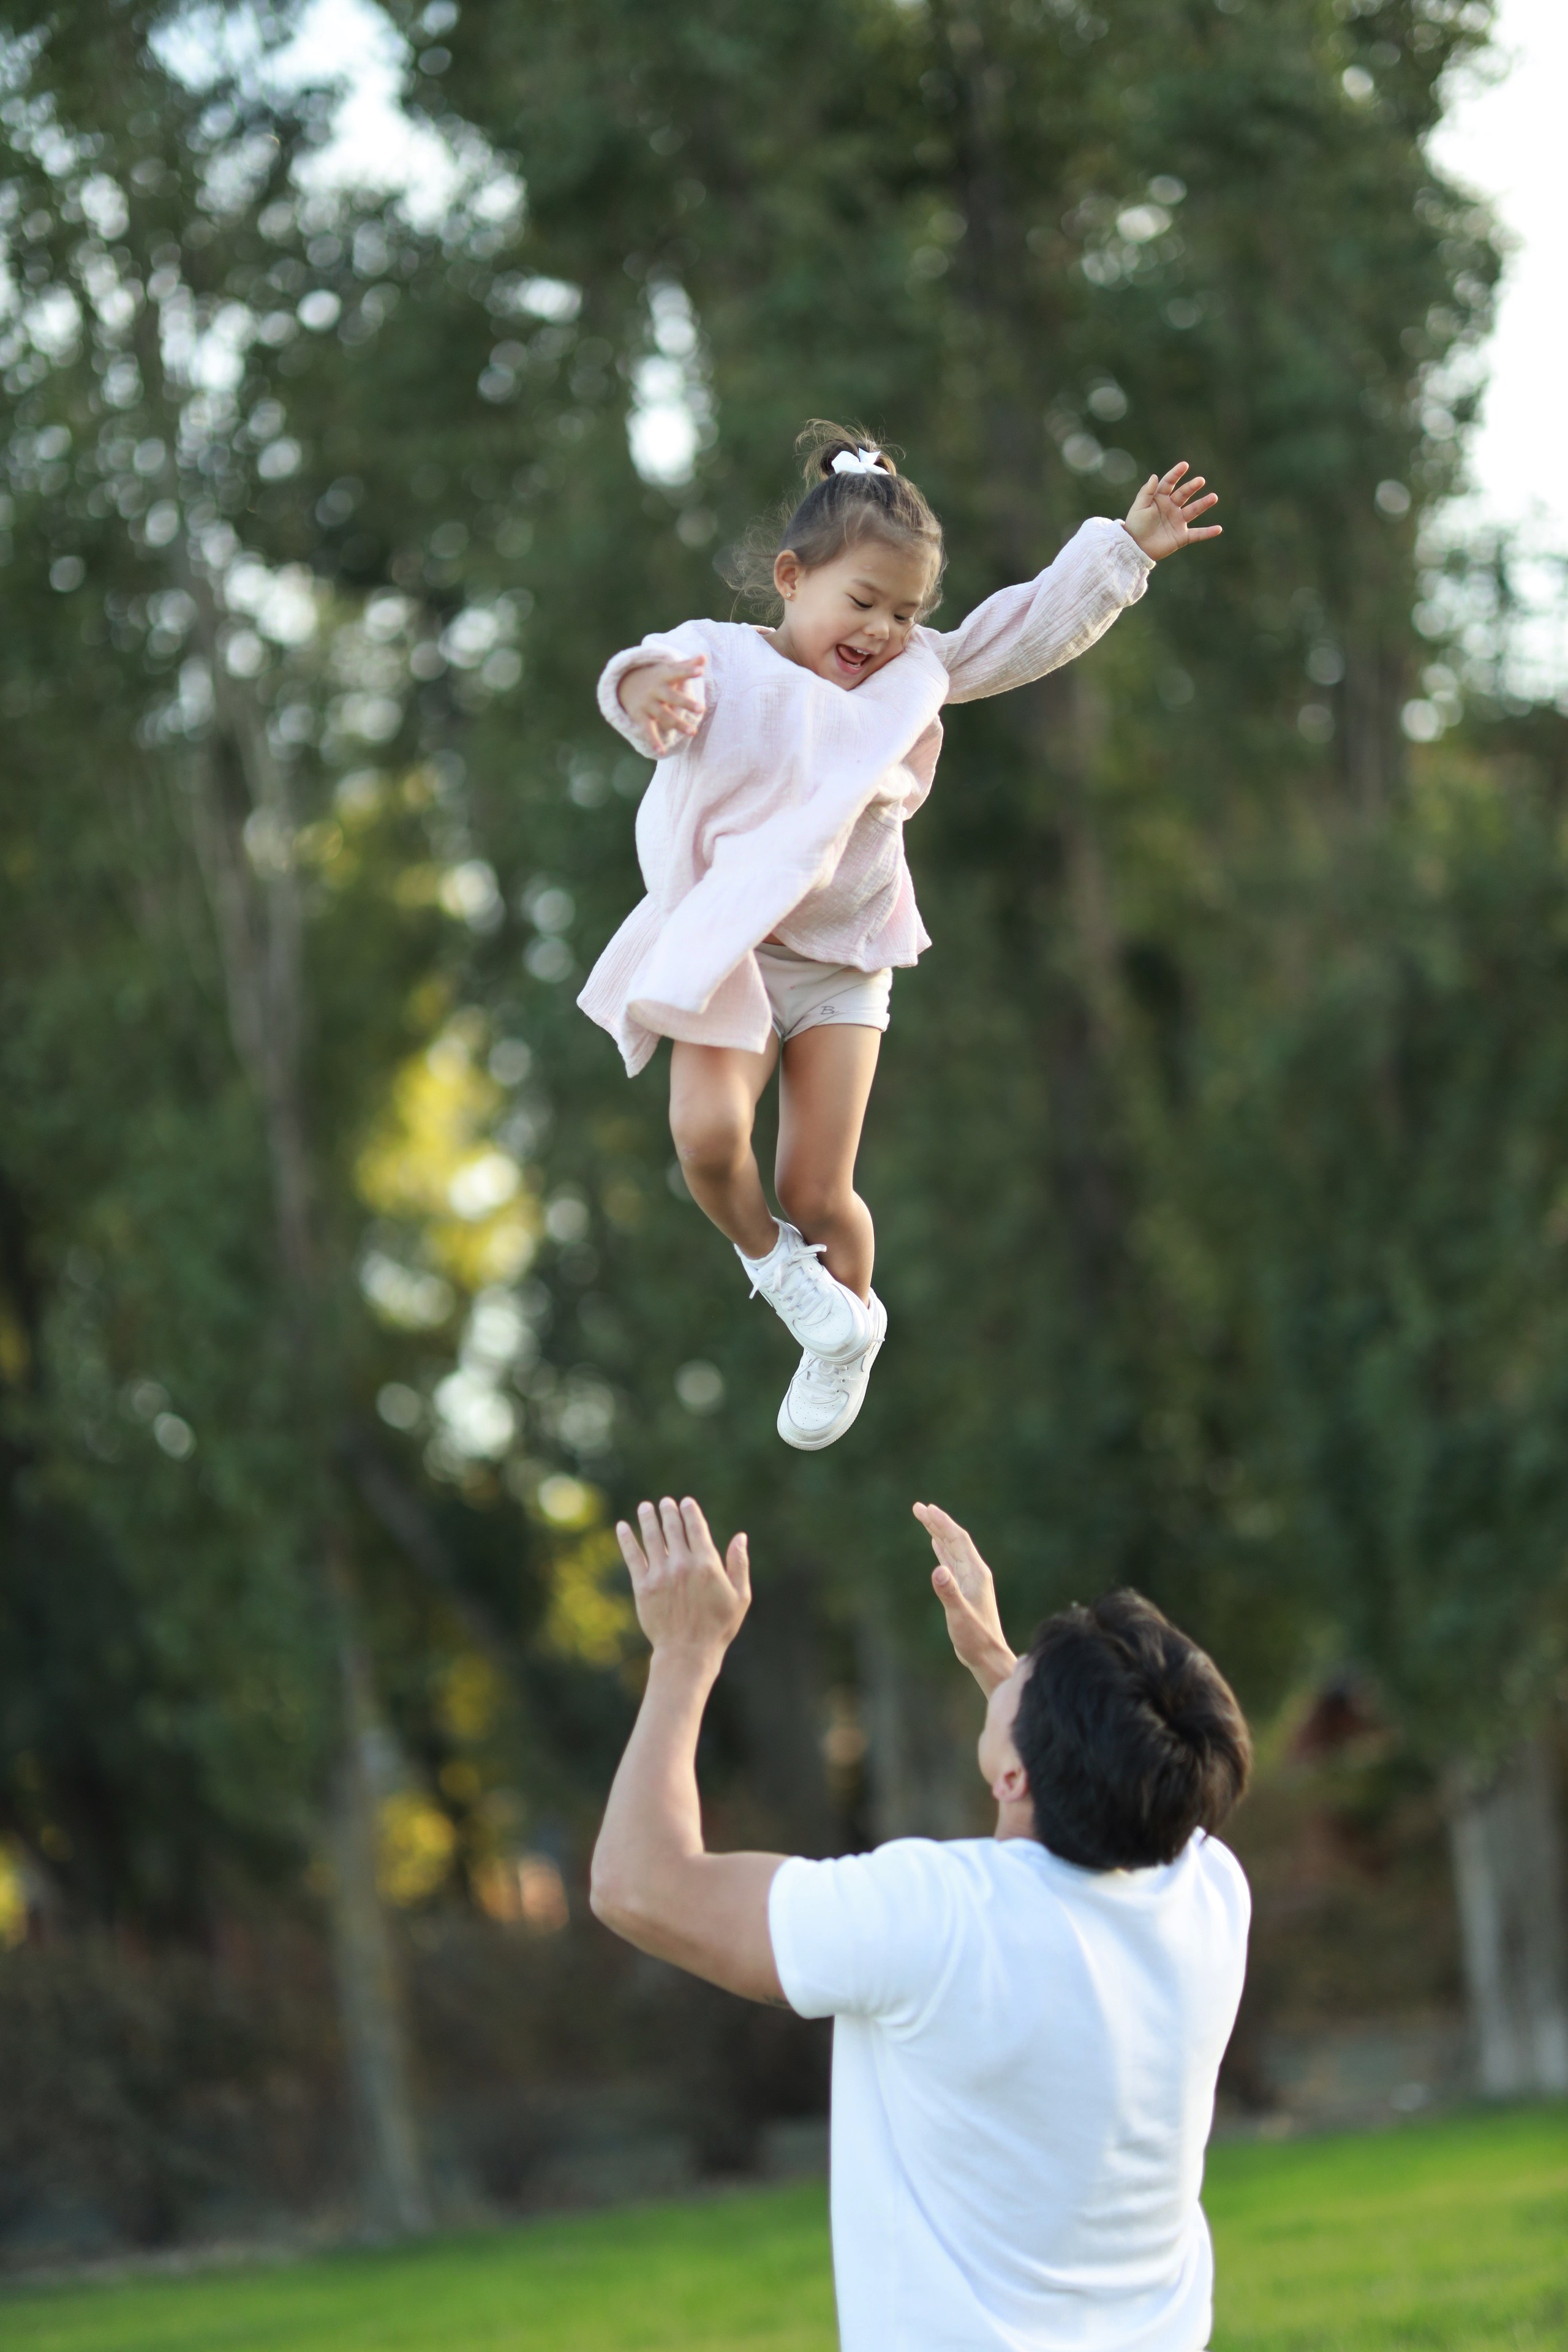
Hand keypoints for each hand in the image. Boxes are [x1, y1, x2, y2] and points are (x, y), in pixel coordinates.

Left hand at [616, 1495, 750, 1661]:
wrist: (687, 1652)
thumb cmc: (718, 1627)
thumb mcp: (739, 1596)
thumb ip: (739, 1564)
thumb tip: (741, 1537)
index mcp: (707, 1564)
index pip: (696, 1527)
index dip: (690, 1511)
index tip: (685, 1502)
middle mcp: (683, 1564)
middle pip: (673, 1528)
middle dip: (669, 1511)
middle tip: (665, 1502)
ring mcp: (661, 1574)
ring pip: (651, 1537)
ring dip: (648, 1519)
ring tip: (645, 1507)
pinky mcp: (643, 1586)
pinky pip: (632, 1557)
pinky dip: (626, 1539)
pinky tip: (621, 1527)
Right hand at [618, 654, 706, 754]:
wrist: (625, 683)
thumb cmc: (656, 677)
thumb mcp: (668, 669)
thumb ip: (686, 665)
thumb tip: (704, 657)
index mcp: (663, 676)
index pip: (678, 672)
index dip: (688, 671)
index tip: (700, 670)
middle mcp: (655, 690)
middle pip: (672, 697)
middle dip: (685, 703)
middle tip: (701, 709)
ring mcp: (647, 704)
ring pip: (664, 715)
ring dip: (677, 724)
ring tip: (693, 732)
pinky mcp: (640, 717)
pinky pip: (648, 730)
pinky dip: (653, 741)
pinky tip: (661, 751)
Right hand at [913, 1501, 1016, 1695]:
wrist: (987, 1656)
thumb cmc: (975, 1638)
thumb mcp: (960, 1615)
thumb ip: (949, 1593)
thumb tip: (937, 1569)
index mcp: (976, 1573)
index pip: (958, 1540)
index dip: (942, 1523)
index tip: (926, 1509)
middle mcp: (974, 1572)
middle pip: (954, 1540)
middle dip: (937, 1522)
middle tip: (918, 1507)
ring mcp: (970, 1580)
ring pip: (952, 1549)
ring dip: (938, 1533)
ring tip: (924, 1518)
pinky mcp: (964, 1589)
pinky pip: (951, 1561)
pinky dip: (942, 1549)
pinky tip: (935, 1544)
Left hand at [1122, 462, 1220, 560]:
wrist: (1135, 548)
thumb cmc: (1135, 526)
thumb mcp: (1139, 507)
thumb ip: (1146, 492)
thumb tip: (1155, 476)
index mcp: (1159, 499)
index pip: (1169, 483)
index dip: (1176, 474)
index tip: (1184, 465)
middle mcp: (1171, 508)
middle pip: (1184, 494)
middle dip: (1192, 487)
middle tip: (1200, 480)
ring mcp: (1177, 522)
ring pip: (1193, 510)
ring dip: (1203, 504)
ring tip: (1214, 497)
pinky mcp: (1181, 537)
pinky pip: (1197, 534)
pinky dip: (1207, 532)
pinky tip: (1218, 529)